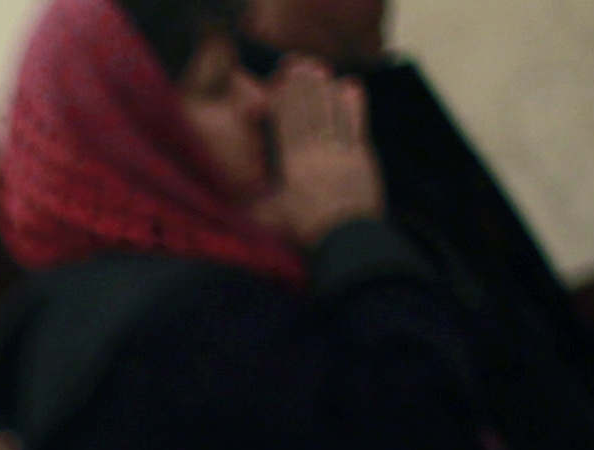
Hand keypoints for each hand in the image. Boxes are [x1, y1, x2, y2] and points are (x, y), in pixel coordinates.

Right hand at [259, 59, 383, 246]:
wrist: (347, 241)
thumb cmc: (306, 234)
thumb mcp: (272, 220)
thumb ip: (255, 205)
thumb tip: (233, 197)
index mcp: (292, 167)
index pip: (287, 126)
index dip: (284, 100)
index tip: (280, 80)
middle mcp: (315, 154)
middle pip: (308, 114)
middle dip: (302, 87)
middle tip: (299, 63)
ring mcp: (340, 154)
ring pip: (330, 115)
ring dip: (324, 89)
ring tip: (319, 69)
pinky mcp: (361, 159)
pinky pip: (354, 126)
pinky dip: (353, 106)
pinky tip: (350, 87)